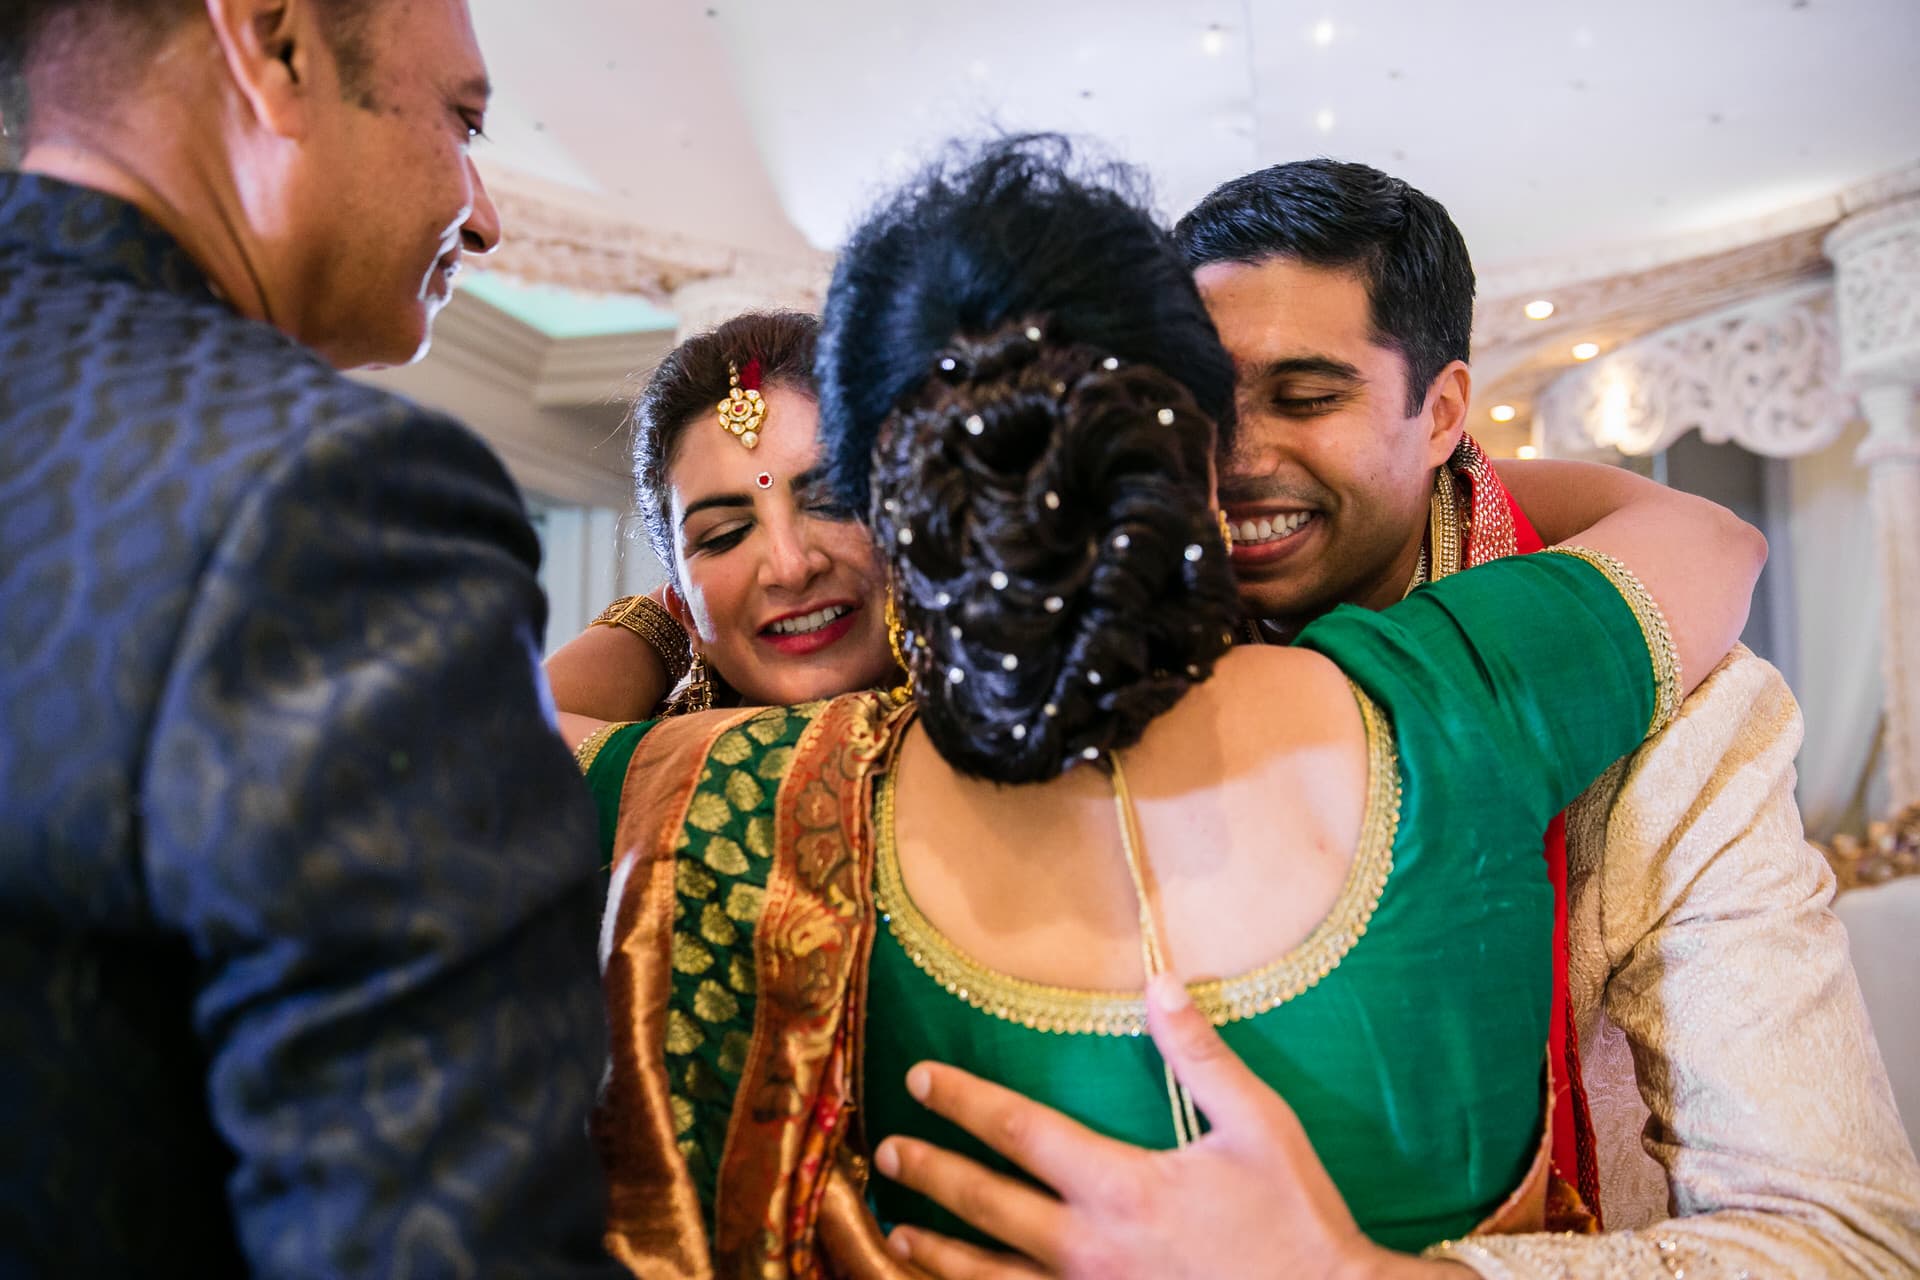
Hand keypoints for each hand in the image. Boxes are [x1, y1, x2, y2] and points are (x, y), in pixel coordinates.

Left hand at [874, 975, 1471, 1279]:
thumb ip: (1201, 1056)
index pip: (1021, 1132)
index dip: (964, 1102)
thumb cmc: (1295, 1220)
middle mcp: (1092, 1248)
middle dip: (933, 1175)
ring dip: (940, 1255)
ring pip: (993, 1279)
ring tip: (899, 1235)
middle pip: (988, 1206)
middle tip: (888, 1152)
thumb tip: (1160, 984)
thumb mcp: (1260, 1125)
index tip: (921, 1080)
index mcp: (1123, 1187)